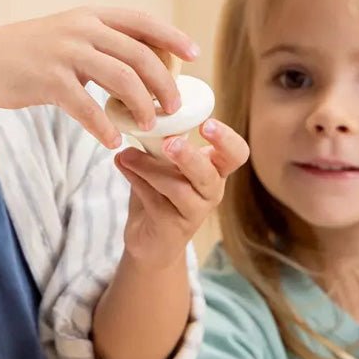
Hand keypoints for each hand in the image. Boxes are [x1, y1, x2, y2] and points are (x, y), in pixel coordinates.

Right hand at [0, 7, 198, 147]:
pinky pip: (87, 107)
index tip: (194, 55)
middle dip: (165, 84)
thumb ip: (104, 43)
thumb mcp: (71, 35)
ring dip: (142, 106)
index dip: (172, 37)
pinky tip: (113, 141)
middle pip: (140, 55)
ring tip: (149, 126)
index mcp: (93, 17)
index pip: (143, 22)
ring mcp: (66, 53)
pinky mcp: (49, 80)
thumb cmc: (34, 54)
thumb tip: (146, 62)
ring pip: (122, 79)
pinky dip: (104, 127)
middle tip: (175, 108)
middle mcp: (83, 29)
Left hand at [114, 117, 248, 269]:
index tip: (206, 124)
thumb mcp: (162, 164)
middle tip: (170, 143)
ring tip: (127, 155)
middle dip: (190, 157)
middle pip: (209, 174)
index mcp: (215, 170)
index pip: (236, 154)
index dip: (227, 139)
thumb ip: (156, 144)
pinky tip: (122, 165)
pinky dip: (136, 181)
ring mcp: (194, 212)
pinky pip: (155, 200)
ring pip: (178, 189)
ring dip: (150, 168)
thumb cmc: (160, 194)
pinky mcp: (173, 227)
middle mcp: (210, 191)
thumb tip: (135, 119)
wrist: (149, 239)